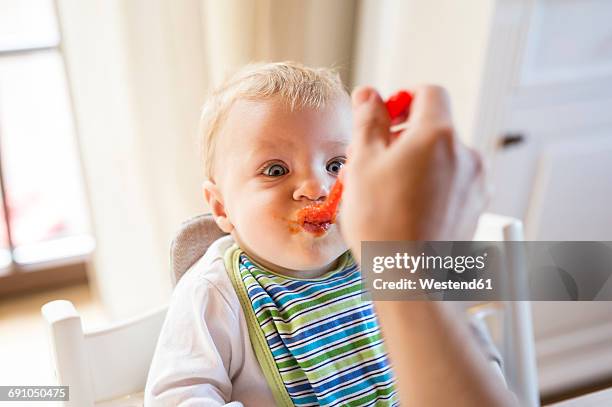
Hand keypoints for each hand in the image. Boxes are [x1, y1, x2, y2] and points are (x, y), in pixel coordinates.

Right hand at [339, 85, 486, 259]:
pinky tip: (405, 208)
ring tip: (386, 190)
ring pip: (442, 158)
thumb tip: (369, 95)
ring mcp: (476, 183)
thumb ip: (368, 121)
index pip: (428, 93)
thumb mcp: (362, 163)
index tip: (384, 118)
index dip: (403, 99)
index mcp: (438, 135)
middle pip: (434, 128)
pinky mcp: (477, 207)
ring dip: (416, 163)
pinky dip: (431, 184)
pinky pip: (452, 182)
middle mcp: (466, 154)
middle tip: (373, 160)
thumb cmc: (382, 223)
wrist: (410, 279)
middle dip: (403, 137)